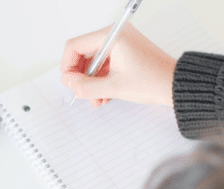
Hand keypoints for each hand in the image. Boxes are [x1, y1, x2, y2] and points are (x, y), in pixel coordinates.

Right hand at [61, 23, 176, 106]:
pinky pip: (103, 65)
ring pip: (92, 63)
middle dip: (81, 77)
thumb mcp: (113, 87)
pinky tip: (103, 95)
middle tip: (81, 92)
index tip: (69, 82)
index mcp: (112, 36)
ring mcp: (120, 44)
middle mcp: (115, 35)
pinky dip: (100, 80)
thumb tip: (69, 83)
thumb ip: (85, 87)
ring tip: (96, 99)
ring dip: (91, 82)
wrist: (174, 85)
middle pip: (82, 54)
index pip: (75, 46)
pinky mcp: (124, 53)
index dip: (68, 66)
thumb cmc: (152, 81)